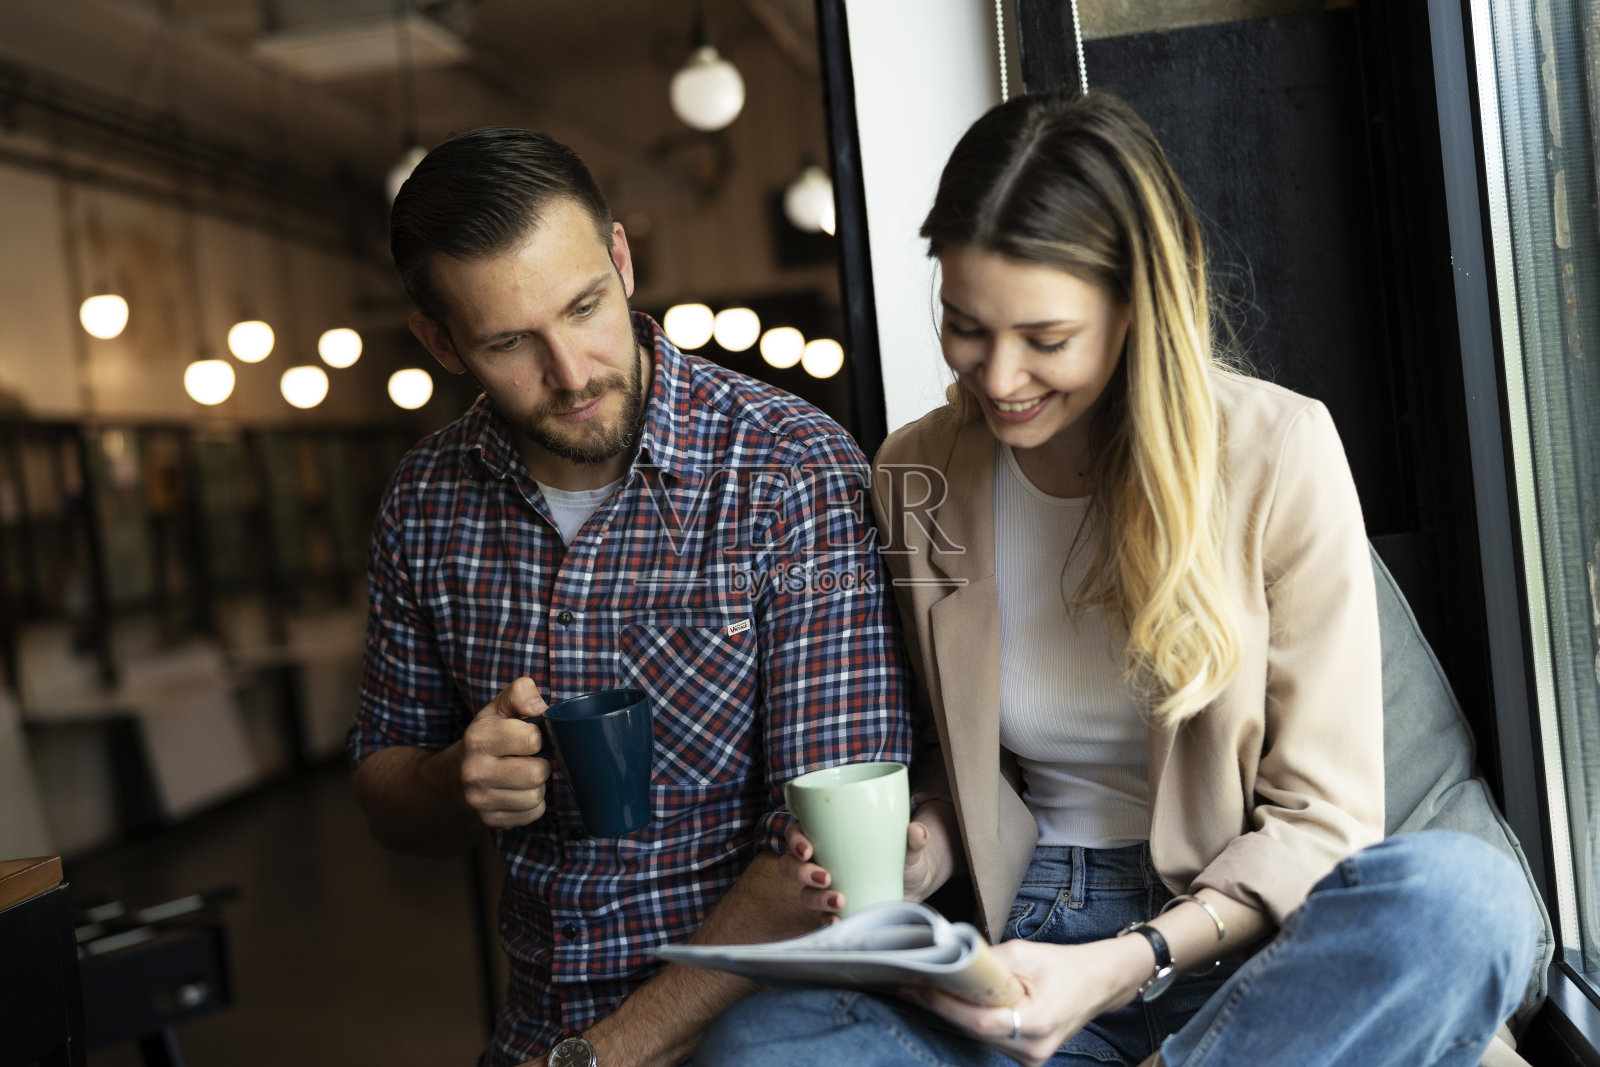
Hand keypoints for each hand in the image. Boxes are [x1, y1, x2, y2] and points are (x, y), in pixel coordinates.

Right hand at [458, 677, 551, 827]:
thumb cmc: (486, 737)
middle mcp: (475, 772)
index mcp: (478, 739)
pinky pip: (533, 814)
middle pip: (538, 773)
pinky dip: (533, 804)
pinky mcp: (490, 821)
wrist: (452, 777)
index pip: (532, 740)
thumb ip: (520, 693)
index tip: (530, 736)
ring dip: (538, 785)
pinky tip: (519, 791)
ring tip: (523, 774)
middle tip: (529, 758)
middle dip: (540, 763)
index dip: (538, 736)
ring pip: (536, 796)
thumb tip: (539, 707)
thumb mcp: (498, 708)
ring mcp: (480, 801)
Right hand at [778, 800, 957, 915]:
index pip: (796, 834)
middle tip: (826, 877)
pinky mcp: (833, 909)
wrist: (911, 884)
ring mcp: (823, 887)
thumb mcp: (907, 846)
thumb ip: (913, 838)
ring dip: (816, 898)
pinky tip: (837, 922)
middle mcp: (819, 860)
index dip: (794, 841)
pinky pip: (820, 917)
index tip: (808, 850)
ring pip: (803, 893)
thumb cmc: (901, 856)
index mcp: (825, 836)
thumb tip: (918, 832)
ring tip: (840, 901)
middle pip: (791, 865)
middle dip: (801, 872)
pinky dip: (826, 920)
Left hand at [900, 936, 1147, 1066]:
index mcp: (1037, 1023)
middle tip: (912, 983)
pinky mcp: (1026, 1056)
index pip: (979, 1021)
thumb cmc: (1065, 965)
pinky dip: (970, 1021)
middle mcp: (1033, 1049)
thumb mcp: (1024, 954)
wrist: (1098, 983)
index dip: (944, 1005)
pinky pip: (989, 1039)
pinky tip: (955, 1002)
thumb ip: (987, 963)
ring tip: (927, 989)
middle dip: (941, 1007)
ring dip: (953, 1015)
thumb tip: (949, 962)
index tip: (918, 987)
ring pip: (978, 1037)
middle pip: (974, 1031)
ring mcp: (1030, 1058)